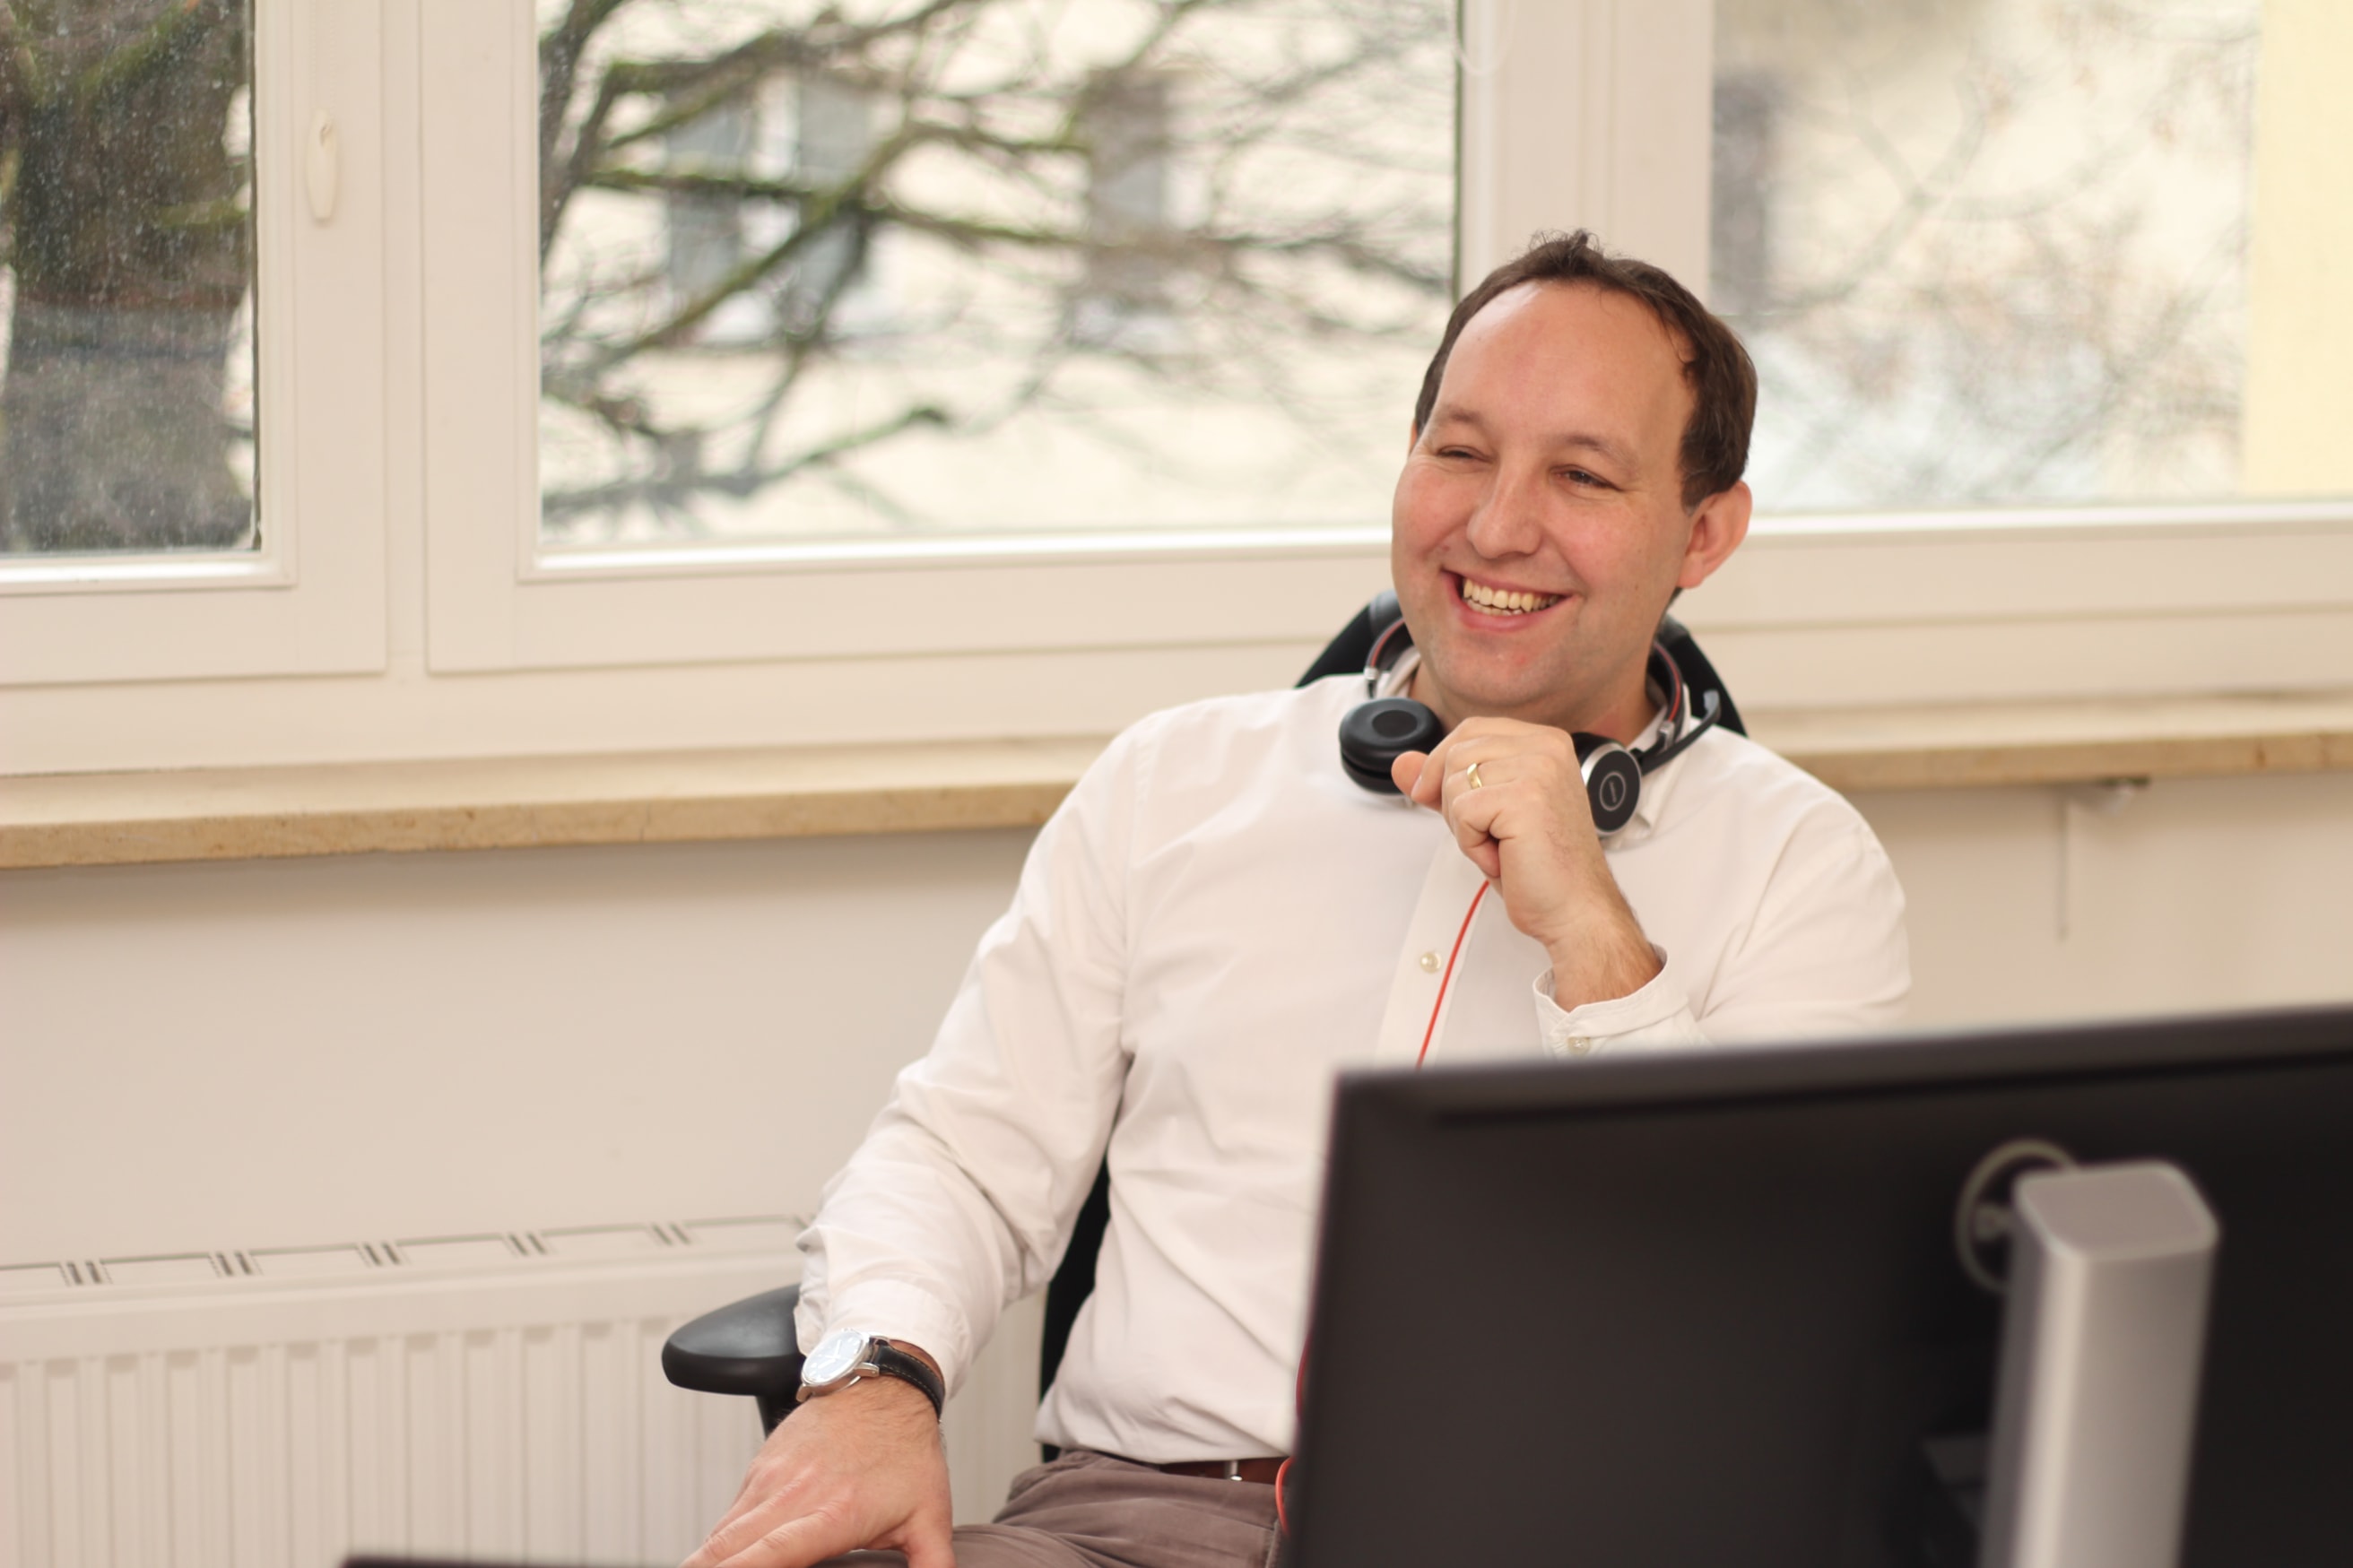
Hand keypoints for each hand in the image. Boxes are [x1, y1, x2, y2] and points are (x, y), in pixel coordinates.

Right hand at [683, 1357, 953, 1567]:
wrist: (883, 1383)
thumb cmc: (906, 1449)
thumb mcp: (930, 1515)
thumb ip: (933, 1566)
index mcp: (833, 1514)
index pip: (770, 1555)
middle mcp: (792, 1495)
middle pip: (726, 1549)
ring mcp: (770, 1478)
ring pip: (721, 1534)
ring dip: (708, 1561)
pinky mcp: (760, 1467)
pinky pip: (728, 1514)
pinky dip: (719, 1544)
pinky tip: (720, 1561)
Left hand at [1393, 718, 1660, 1008]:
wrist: (1575, 908)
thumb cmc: (1539, 864)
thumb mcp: (1485, 812)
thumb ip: (1445, 781)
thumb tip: (1401, 763)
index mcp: (1544, 741)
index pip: (1469, 730)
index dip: (1444, 765)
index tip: (1449, 802)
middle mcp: (1546, 747)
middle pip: (1456, 754)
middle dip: (1455, 802)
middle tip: (1492, 834)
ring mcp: (1538, 769)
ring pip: (1454, 782)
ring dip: (1465, 826)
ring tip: (1503, 845)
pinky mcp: (1525, 798)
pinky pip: (1463, 812)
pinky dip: (1471, 844)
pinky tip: (1504, 856)